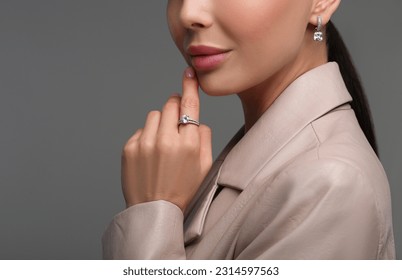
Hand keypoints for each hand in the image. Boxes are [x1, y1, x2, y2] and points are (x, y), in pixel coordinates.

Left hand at [121, 67, 212, 211]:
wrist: (154, 210)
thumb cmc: (183, 190)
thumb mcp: (205, 167)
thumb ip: (204, 139)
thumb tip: (197, 121)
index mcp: (187, 143)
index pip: (189, 105)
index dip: (189, 86)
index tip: (188, 73)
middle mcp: (165, 139)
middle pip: (170, 105)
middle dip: (176, 109)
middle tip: (177, 124)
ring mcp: (145, 142)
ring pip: (154, 115)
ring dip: (161, 123)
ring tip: (162, 144)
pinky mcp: (129, 147)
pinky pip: (141, 130)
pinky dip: (147, 136)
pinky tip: (150, 155)